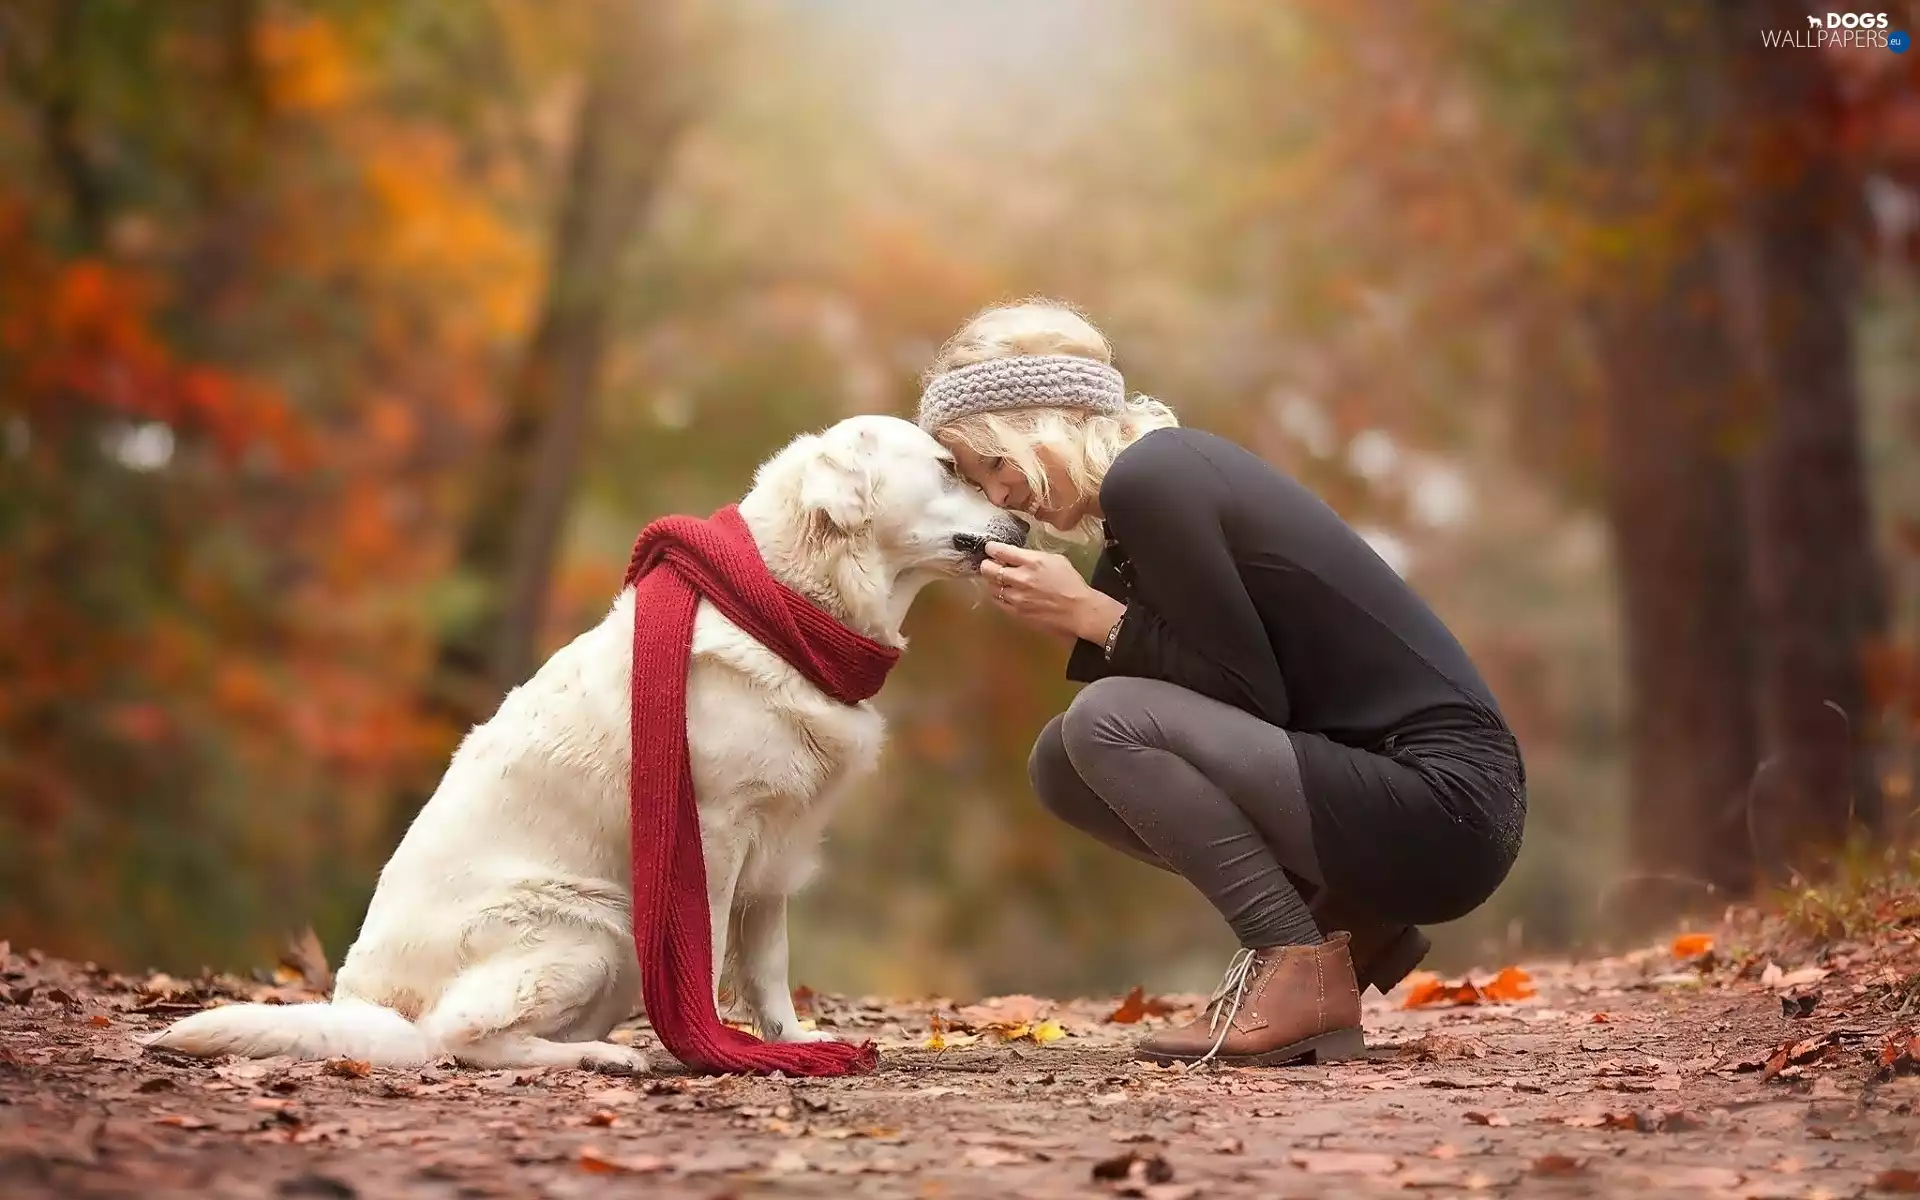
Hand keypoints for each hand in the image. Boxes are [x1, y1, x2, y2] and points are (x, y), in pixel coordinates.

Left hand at [980, 542, 1124, 644]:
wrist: (1078, 612)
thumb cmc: (1071, 584)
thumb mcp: (1055, 560)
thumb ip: (1033, 556)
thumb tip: (1016, 556)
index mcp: (1033, 562)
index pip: (1001, 551)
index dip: (991, 548)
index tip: (990, 549)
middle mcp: (1021, 579)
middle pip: (989, 569)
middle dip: (987, 565)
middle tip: (989, 564)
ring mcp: (1017, 598)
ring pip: (991, 586)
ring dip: (992, 581)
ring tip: (998, 580)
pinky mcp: (1016, 613)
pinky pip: (997, 602)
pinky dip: (997, 595)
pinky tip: (1004, 593)